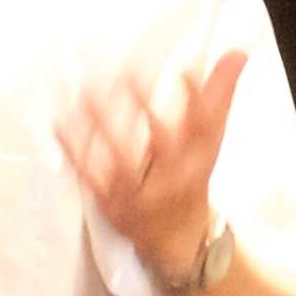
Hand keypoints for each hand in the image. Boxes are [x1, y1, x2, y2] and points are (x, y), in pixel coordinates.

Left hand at [57, 44, 247, 289]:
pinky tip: (58, 124)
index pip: (205, 127)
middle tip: (127, 72)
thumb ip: (219, 96)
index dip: (195, 98)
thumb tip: (237, 52)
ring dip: (101, 124)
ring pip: (120, 159)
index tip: (184, 69)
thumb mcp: (209, 142)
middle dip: (144, 107)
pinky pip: (90, 177)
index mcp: (200, 162)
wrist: (177, 242)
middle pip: (162, 143)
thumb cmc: (191, 181)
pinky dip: (73, 151)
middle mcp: (173, 180)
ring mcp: (141, 196)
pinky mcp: (112, 205)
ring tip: (85, 91)